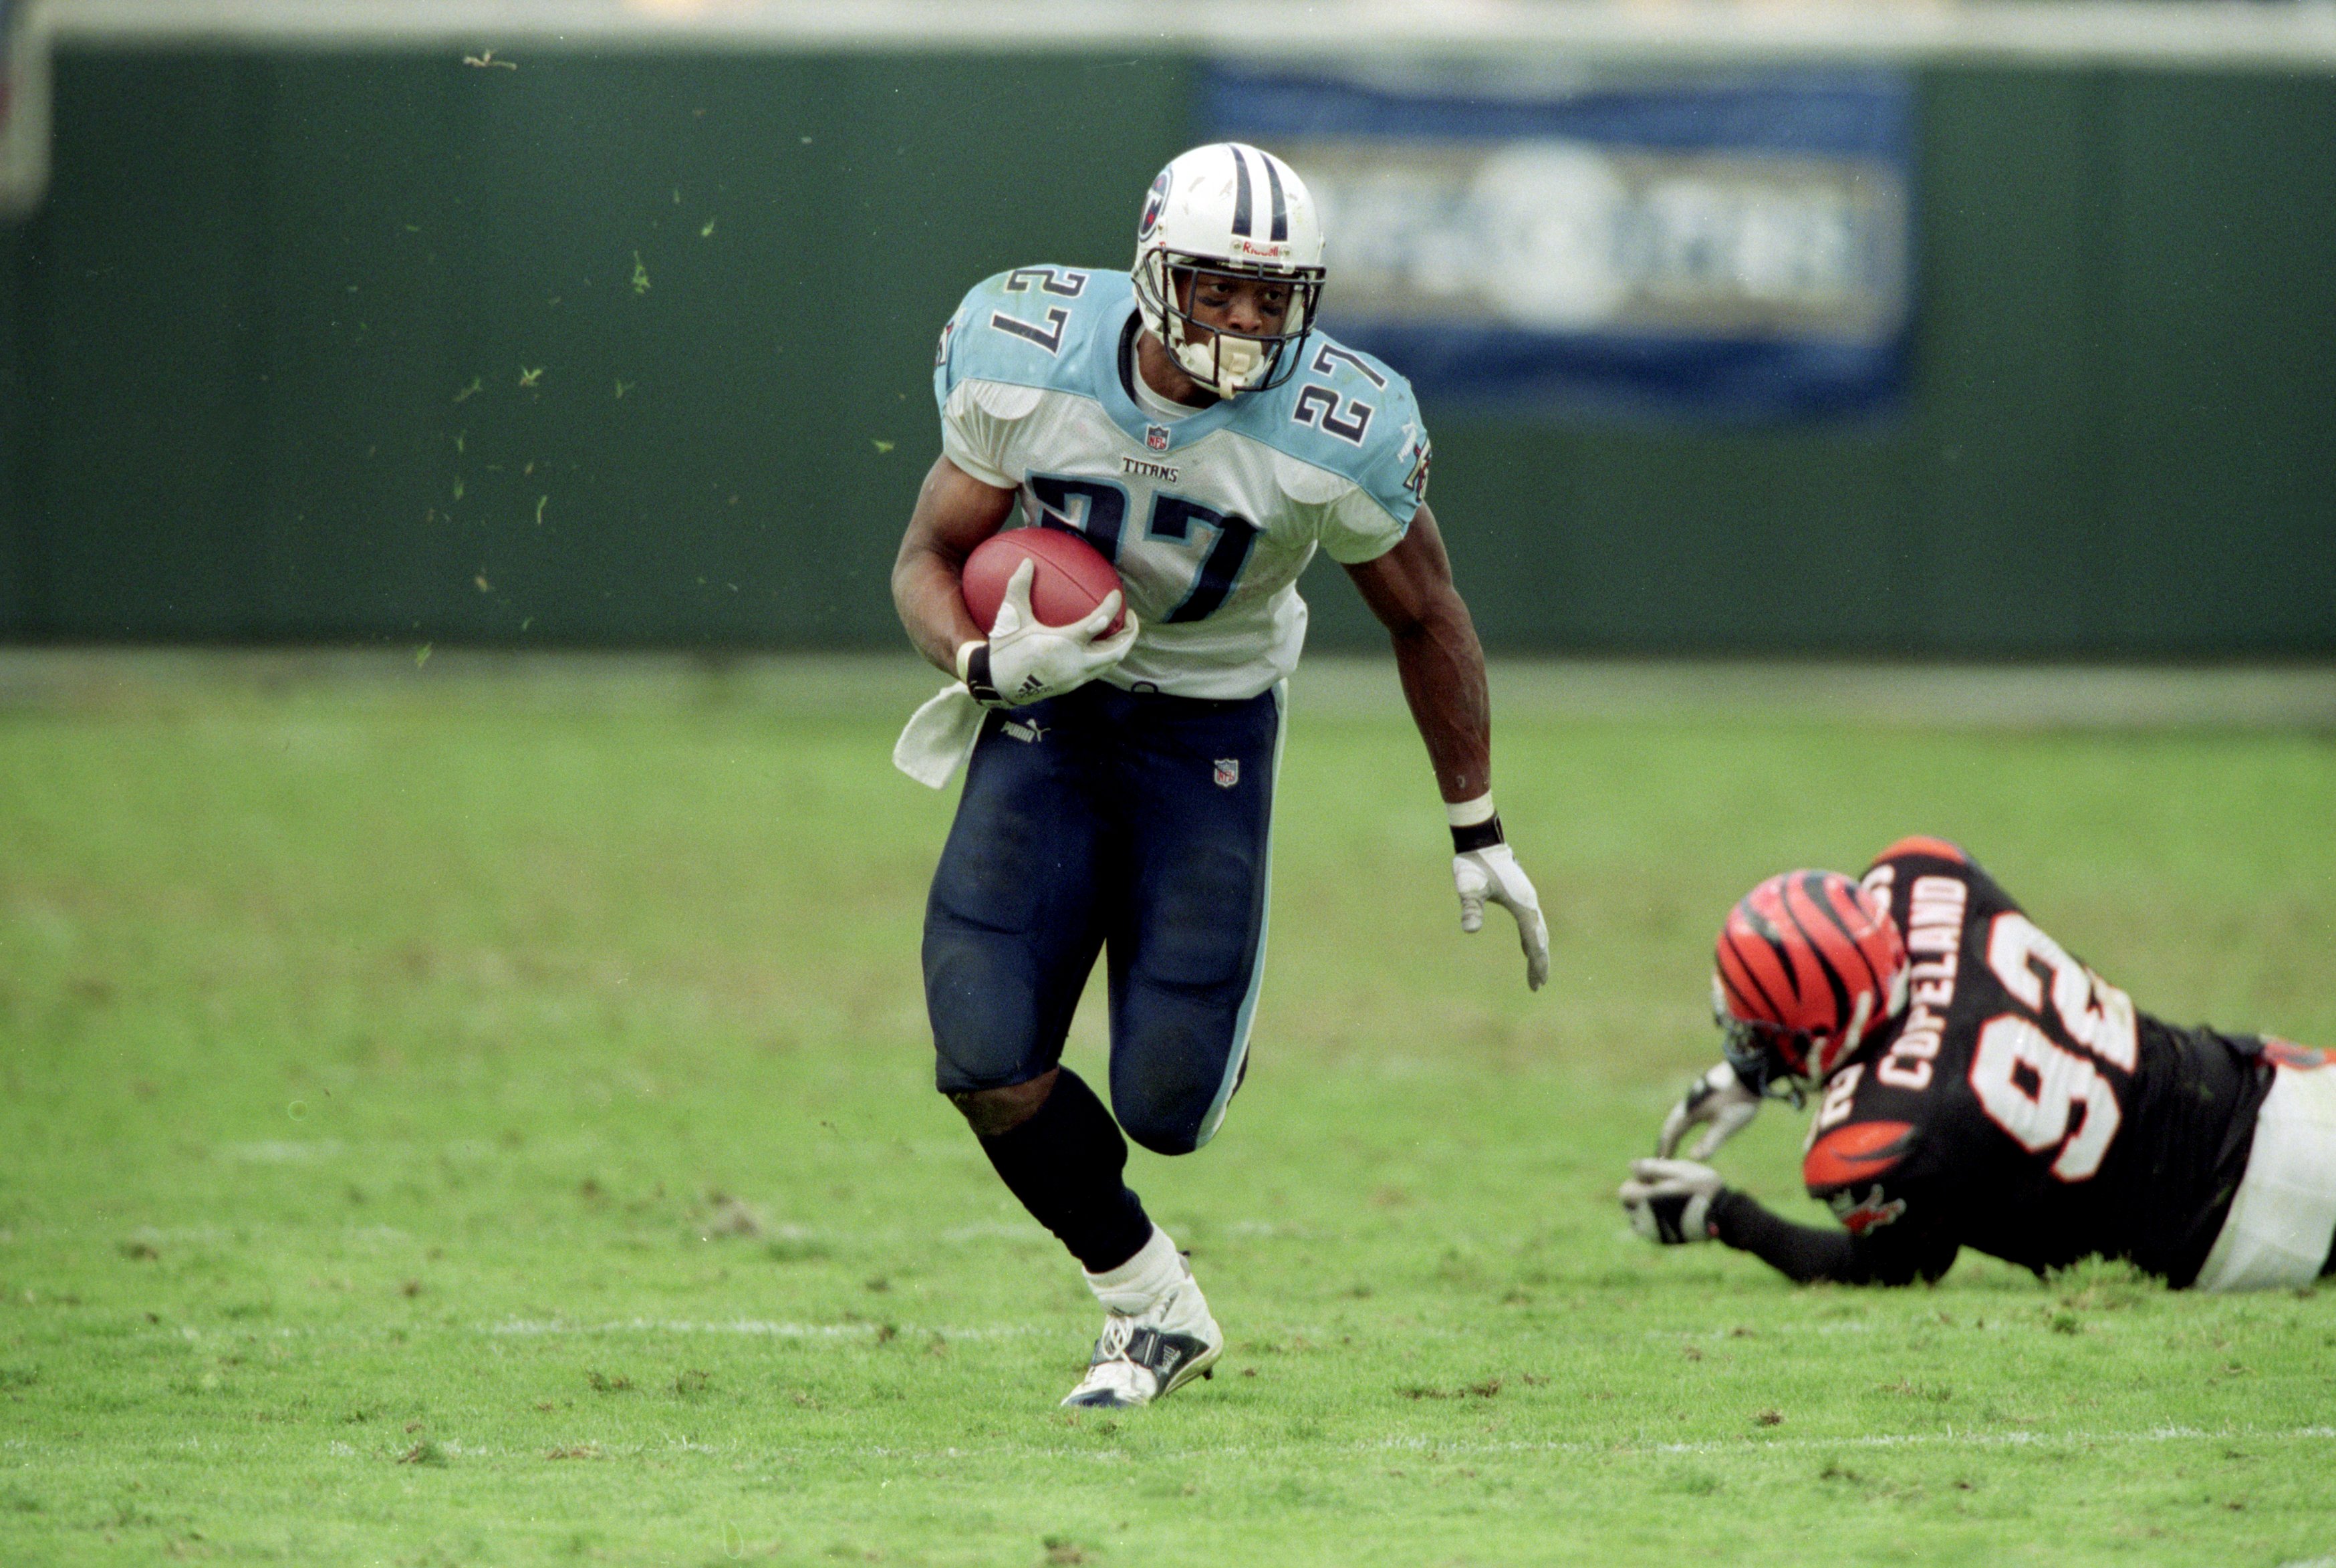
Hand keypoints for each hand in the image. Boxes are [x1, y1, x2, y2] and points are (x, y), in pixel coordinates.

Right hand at [973, 558, 1138, 706]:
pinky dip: (1105, 657)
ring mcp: (1075, 677)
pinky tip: (1099, 645)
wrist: (997, 684)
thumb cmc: (1004, 648)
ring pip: (1109, 664)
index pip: (1099, 623)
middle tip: (1130, 617)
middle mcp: (1076, 663)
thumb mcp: (1011, 616)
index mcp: (1064, 643)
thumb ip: (1019, 587)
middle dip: (1129, 634)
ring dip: (1119, 647)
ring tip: (1120, 631)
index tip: (1117, 594)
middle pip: (1117, 651)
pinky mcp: (1071, 685)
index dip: (1112, 607)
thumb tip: (1027, 562)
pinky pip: (1097, 671)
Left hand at [1453, 842, 1549, 990]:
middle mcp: (1529, 902)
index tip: (1537, 983)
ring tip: (1537, 972)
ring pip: (1537, 931)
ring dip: (1537, 951)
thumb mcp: (1469, 887)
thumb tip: (1469, 930)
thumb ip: (1470, 908)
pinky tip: (1526, 948)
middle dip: (1540, 962)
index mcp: (1522, 904)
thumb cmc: (1473, 864)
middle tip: (1538, 985)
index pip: (1534, 940)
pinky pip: (1530, 922)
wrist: (1480, 842)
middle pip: (1540, 939)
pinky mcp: (1520, 895)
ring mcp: (1527, 898)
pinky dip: (1530, 938)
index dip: (1536, 963)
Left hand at [1618, 1158, 1723, 1244]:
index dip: (1635, 1182)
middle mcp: (1647, 1220)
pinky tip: (1676, 1213)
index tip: (1653, 1180)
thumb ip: (1651, 1167)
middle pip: (1629, 1206)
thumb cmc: (1703, 1188)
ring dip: (1646, 1209)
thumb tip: (1631, 1165)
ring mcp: (1656, 1234)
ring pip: (1638, 1220)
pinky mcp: (1665, 1241)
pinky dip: (1656, 1221)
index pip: (1624, 1192)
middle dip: (1639, 1196)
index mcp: (1647, 1200)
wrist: (1725, 1216)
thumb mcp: (1679, 1169)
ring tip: (1670, 1202)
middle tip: (1663, 1190)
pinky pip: (1651, 1229)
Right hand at [1657, 1062, 1761, 1159]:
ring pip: (1679, 1115)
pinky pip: (1687, 1110)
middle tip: (1663, 1153)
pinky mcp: (1704, 1092)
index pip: (1672, 1132)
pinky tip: (1691, 1123)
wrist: (1749, 1071)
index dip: (1666, 1147)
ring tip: (1674, 1140)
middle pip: (1672, 1123)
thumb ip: (1709, 1143)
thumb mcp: (1725, 1125)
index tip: (1661, 1161)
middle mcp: (1688, 1102)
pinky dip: (1683, 1121)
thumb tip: (1693, 1158)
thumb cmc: (1738, 1101)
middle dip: (1666, 1139)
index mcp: (1690, 1111)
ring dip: (1674, 1129)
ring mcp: (1696, 1095)